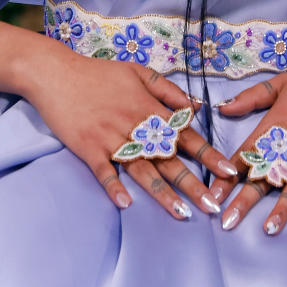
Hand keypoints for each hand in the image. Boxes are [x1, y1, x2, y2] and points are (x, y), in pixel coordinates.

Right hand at [21, 42, 238, 219]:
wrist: (56, 73)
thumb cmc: (99, 73)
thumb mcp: (138, 72)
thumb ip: (168, 90)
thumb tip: (196, 106)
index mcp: (148, 107)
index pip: (185, 134)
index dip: (208, 154)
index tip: (230, 172)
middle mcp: (134, 125)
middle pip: (169, 158)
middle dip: (193, 183)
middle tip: (214, 205)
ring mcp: (110, 137)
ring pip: (141, 169)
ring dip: (163, 193)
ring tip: (183, 214)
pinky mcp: (87, 147)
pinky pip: (103, 172)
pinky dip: (113, 187)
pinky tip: (125, 204)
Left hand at [211, 57, 286, 235]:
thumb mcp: (282, 83)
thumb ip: (251, 96)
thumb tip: (222, 108)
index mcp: (276, 124)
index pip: (247, 154)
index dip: (227, 176)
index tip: (212, 195)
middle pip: (266, 176)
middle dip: (245, 200)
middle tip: (227, 222)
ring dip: (282, 209)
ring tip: (269, 230)